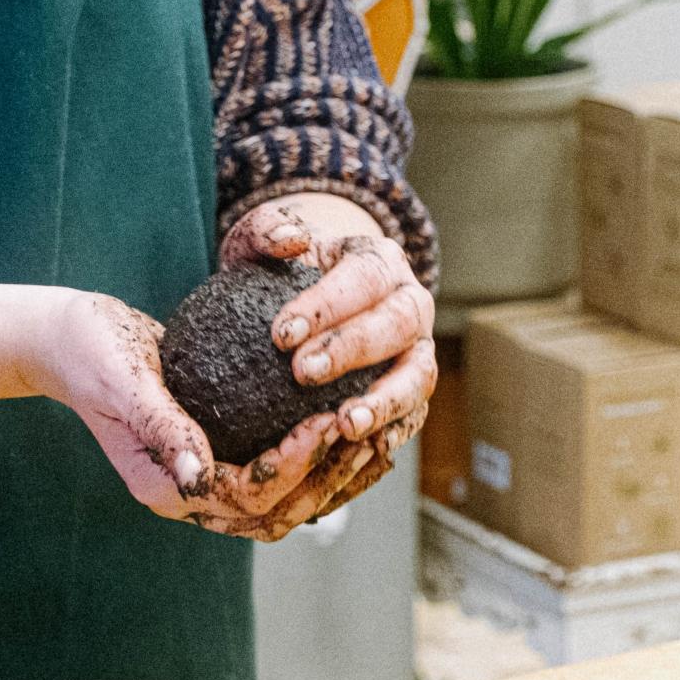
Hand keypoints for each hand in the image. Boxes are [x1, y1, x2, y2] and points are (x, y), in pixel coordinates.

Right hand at [31, 290, 377, 541]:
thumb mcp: (124, 383)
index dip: (292, 468)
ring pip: (280, 501)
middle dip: (322, 481)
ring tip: (367, 436)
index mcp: (165, 489)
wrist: (70, 340)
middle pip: (272, 513)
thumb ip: (161, 427)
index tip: (327, 423)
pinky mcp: (217, 454)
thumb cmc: (92, 353)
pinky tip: (346, 423)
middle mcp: (189, 495)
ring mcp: (204, 478)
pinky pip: (274, 470)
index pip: (246, 497)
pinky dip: (312, 458)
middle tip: (364, 435)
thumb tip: (196, 476)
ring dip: (325, 477)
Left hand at [223, 199, 436, 461]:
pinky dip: (391, 435)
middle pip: (399, 323)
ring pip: (419, 375)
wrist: (299, 304)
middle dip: (354, 350)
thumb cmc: (278, 271)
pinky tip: (358, 451)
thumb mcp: (261, 240)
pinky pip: (411, 417)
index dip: (328, 306)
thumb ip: (267, 228)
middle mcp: (409, 305)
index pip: (364, 277)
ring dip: (386, 401)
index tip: (280, 334)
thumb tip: (290, 239)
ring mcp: (417, 352)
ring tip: (346, 424)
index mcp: (380, 261)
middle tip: (302, 374)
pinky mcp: (411, 395)